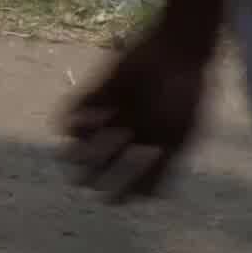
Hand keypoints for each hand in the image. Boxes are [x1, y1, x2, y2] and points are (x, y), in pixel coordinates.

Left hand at [64, 17, 216, 201]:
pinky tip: (67, 128)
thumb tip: (145, 198)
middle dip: (94, 171)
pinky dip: (71, 117)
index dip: (124, 189)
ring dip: (78, 146)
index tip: (112, 202)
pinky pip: (80, 104)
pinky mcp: (102, 87)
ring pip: (91, 133)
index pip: (139, 173)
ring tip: (67, 157)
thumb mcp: (177, 134)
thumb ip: (162, 163)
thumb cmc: (184, 95)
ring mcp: (118, 107)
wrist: (176, 49)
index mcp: (159, 140)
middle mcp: (136, 127)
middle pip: (110, 156)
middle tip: (80, 184)